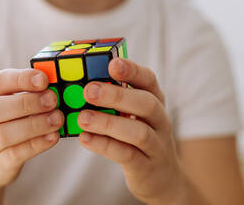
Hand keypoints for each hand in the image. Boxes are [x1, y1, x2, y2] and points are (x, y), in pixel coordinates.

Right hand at [0, 68, 63, 189]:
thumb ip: (32, 94)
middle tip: (53, 100)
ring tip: (57, 119)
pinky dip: (37, 144)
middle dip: (27, 102)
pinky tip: (53, 136)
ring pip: (3, 134)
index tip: (43, 79)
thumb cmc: (7, 125)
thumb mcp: (13, 105)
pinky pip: (16, 153)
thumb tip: (58, 86)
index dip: (21, 79)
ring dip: (34, 125)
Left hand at [77, 58, 182, 203]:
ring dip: (108, 123)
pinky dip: (104, 145)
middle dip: (117, 95)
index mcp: (155, 101)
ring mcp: (156, 145)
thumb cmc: (139, 139)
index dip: (133, 71)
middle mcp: (160, 121)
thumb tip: (81, 81)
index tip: (113, 64)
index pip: (149, 81)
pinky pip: (126, 155)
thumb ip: (115, 99)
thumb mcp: (134, 116)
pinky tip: (85, 138)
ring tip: (82, 117)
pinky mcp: (145, 167)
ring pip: (138, 132)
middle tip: (89, 90)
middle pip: (146, 104)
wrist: (162, 179)